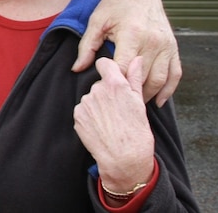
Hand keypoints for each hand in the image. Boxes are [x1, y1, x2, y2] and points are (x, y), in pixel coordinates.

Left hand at [73, 57, 154, 192]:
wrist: (123, 158)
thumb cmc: (136, 132)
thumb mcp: (140, 103)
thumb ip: (134, 78)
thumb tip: (136, 60)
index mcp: (115, 84)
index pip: (104, 63)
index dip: (108, 69)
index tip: (112, 76)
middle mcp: (97, 90)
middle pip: (99, 83)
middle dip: (106, 92)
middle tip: (117, 109)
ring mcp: (85, 103)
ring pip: (91, 98)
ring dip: (98, 105)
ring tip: (110, 121)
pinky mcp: (78, 116)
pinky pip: (83, 111)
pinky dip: (90, 116)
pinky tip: (101, 127)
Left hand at [74, 0, 180, 106]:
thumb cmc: (113, 6)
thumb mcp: (96, 23)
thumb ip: (86, 47)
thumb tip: (77, 69)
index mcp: (132, 35)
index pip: (122, 69)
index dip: (113, 83)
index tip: (103, 91)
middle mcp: (152, 42)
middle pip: (142, 78)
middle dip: (129, 93)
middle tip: (116, 104)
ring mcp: (165, 45)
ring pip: (160, 79)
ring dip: (148, 95)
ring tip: (133, 104)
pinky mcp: (173, 47)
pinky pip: (175, 73)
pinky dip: (169, 90)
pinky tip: (158, 101)